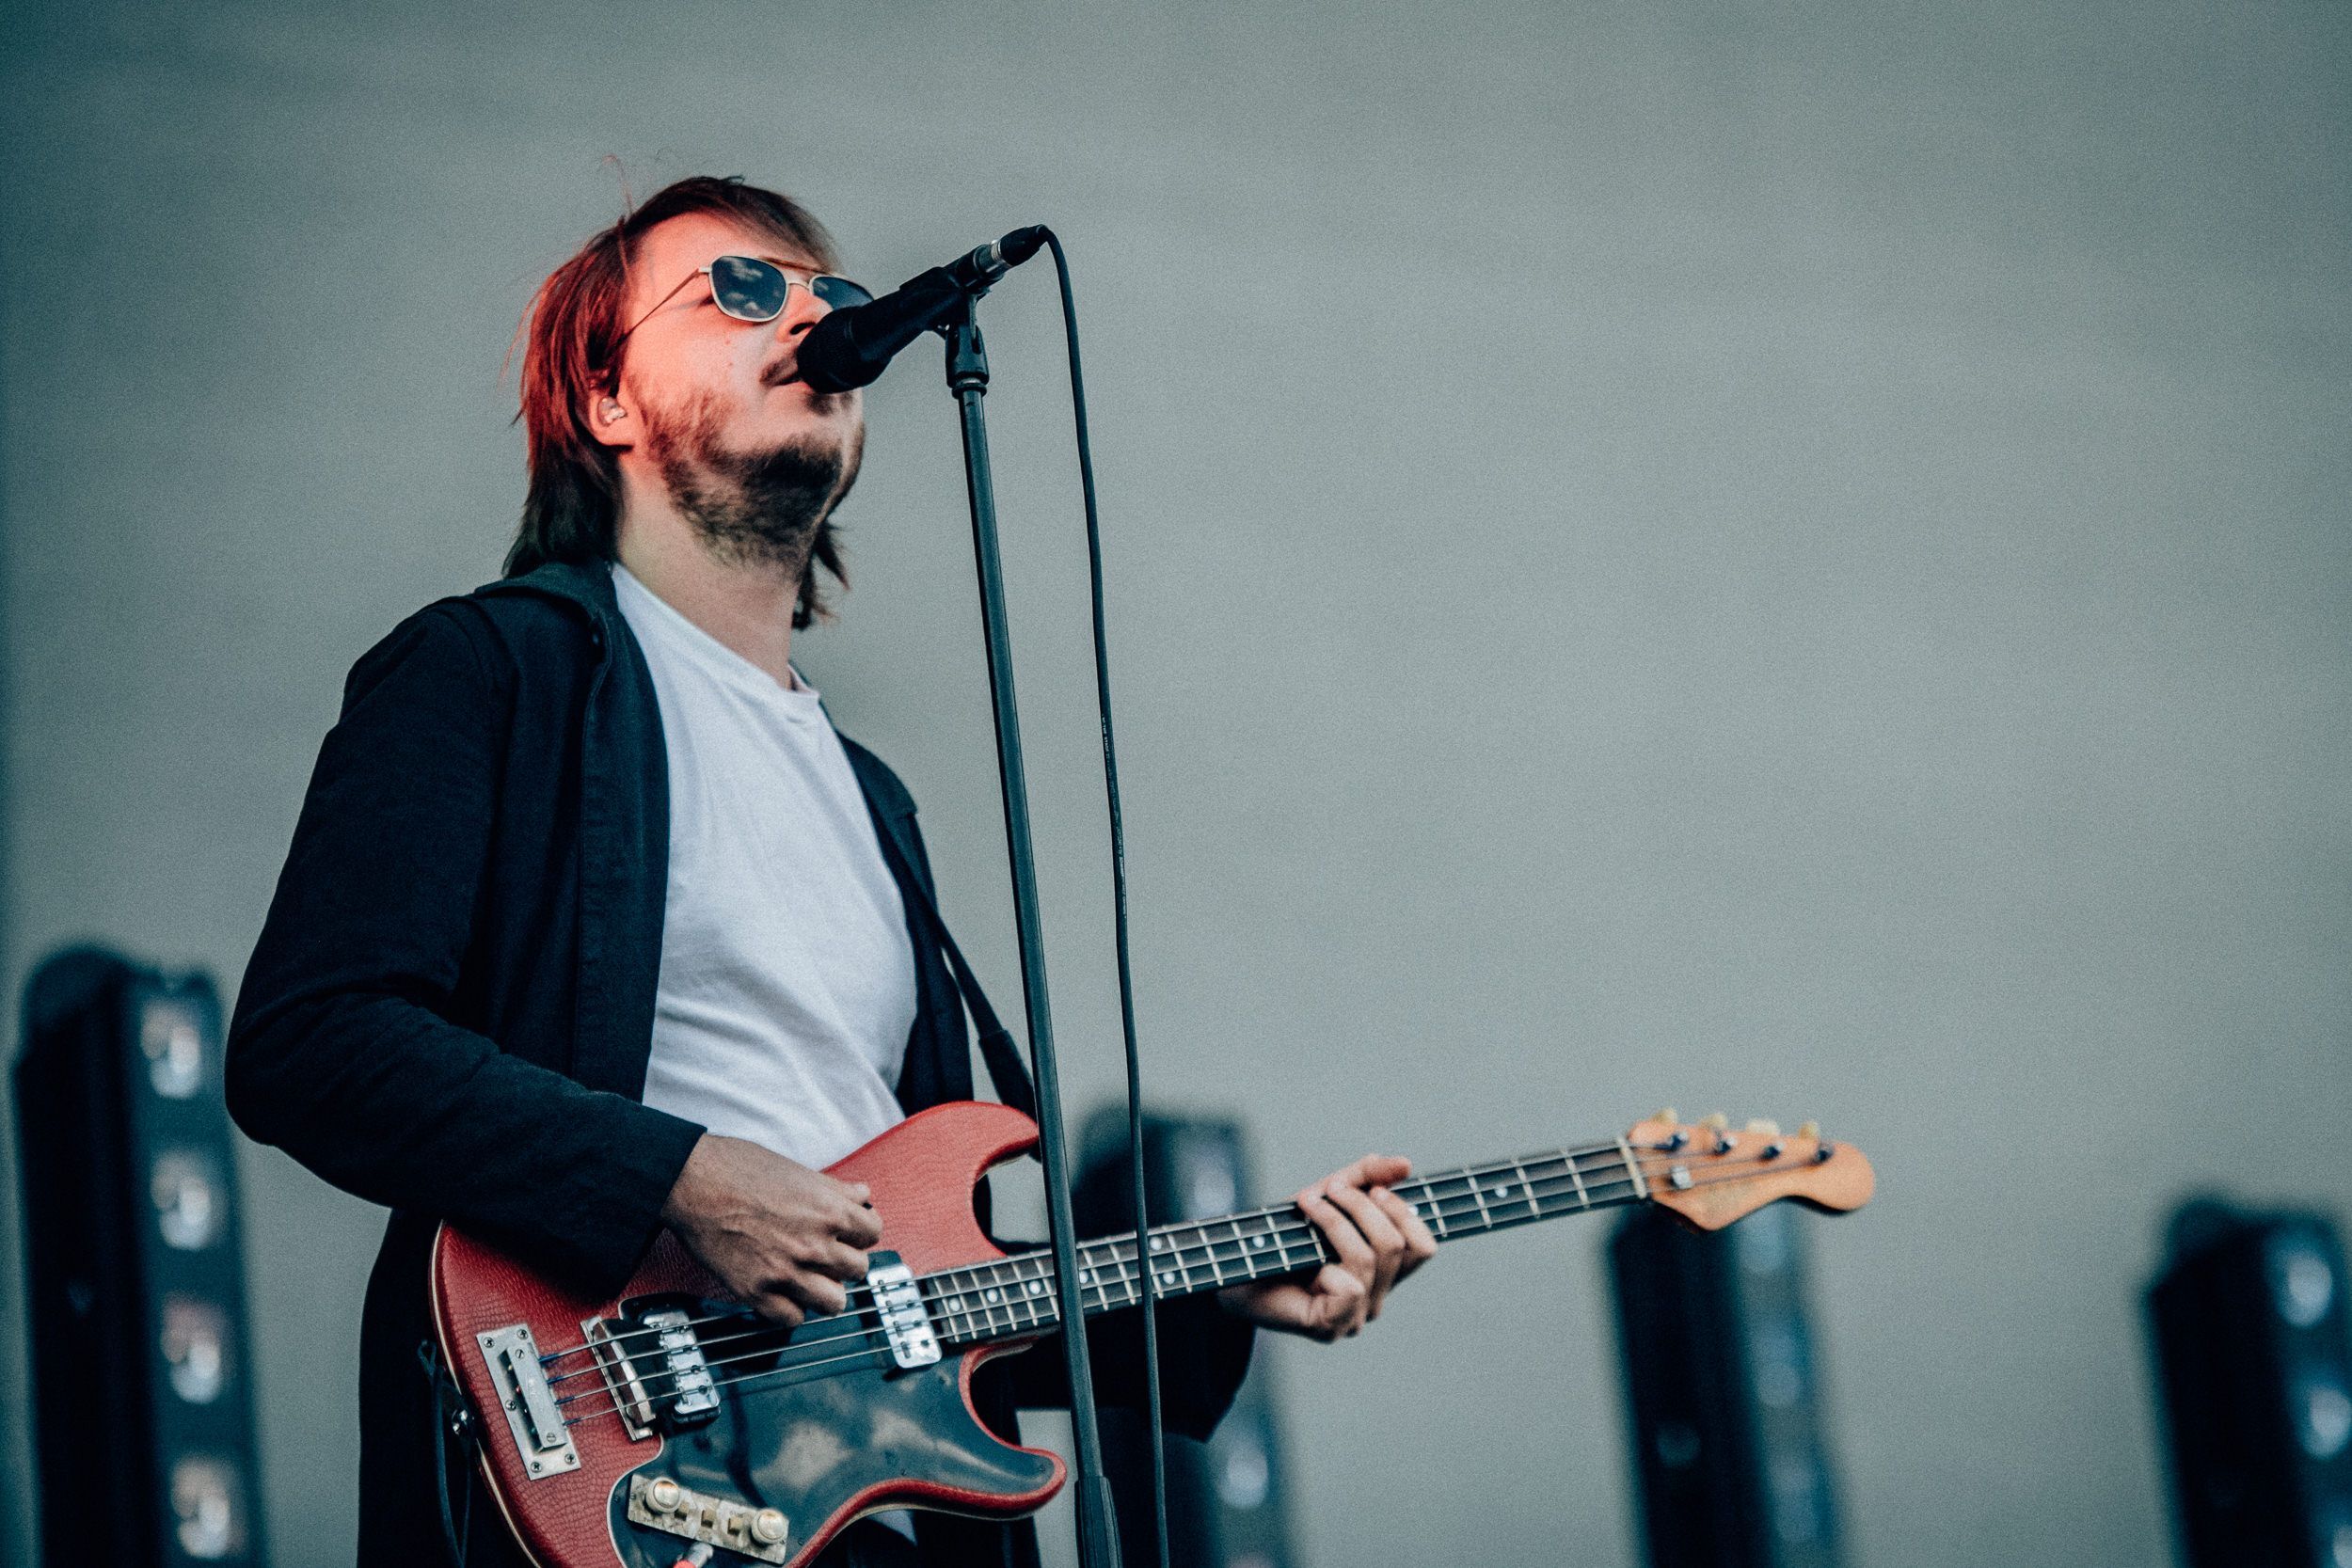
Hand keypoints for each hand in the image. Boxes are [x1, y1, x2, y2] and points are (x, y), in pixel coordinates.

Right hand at [661, 1134, 882, 1328]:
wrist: (692, 1183)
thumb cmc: (739, 1169)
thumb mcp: (798, 1170)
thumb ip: (835, 1188)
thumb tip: (862, 1193)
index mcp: (829, 1211)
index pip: (873, 1233)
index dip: (861, 1231)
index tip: (849, 1233)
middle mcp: (814, 1245)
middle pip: (858, 1269)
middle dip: (845, 1261)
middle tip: (828, 1255)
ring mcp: (786, 1272)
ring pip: (834, 1302)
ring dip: (826, 1291)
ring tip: (813, 1281)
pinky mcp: (756, 1292)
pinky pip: (792, 1319)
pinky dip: (791, 1309)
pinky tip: (784, 1293)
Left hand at [1216, 1154, 1435, 1340]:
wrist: (1233, 1266)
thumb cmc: (1282, 1235)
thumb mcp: (1328, 1195)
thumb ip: (1365, 1177)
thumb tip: (1405, 1164)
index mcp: (1382, 1272)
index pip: (1423, 1247)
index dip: (1405, 1212)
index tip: (1374, 1190)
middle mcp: (1375, 1298)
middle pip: (1396, 1246)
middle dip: (1361, 1207)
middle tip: (1328, 1189)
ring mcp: (1354, 1316)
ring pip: (1370, 1260)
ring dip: (1336, 1222)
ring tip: (1308, 1203)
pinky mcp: (1331, 1326)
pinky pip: (1351, 1288)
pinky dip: (1327, 1261)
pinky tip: (1305, 1259)